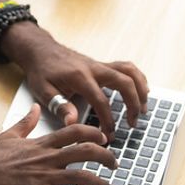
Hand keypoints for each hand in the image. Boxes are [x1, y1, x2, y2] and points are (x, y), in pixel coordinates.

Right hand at [0, 104, 115, 184]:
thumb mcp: (9, 135)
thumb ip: (26, 122)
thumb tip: (35, 109)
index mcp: (42, 144)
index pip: (74, 131)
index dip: (94, 133)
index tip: (104, 137)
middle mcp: (48, 158)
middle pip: (85, 151)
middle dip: (106, 157)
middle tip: (115, 164)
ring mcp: (45, 176)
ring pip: (82, 177)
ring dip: (101, 184)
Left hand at [1, 23, 148, 140]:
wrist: (41, 50)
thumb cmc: (41, 71)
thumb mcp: (44, 91)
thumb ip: (60, 106)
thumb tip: (72, 122)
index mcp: (80, 76)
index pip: (101, 100)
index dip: (107, 119)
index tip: (109, 134)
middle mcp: (94, 68)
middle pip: (124, 82)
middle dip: (133, 104)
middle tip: (133, 123)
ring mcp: (100, 64)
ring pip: (130, 72)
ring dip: (140, 89)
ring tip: (144, 108)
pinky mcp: (102, 64)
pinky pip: (126, 68)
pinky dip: (137, 79)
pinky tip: (141, 91)